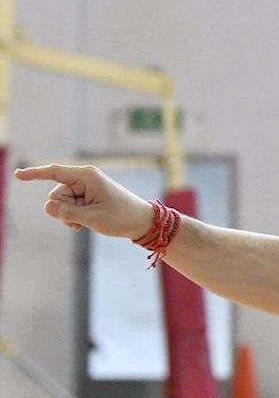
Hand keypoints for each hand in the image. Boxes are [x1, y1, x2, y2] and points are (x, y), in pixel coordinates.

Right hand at [14, 164, 153, 238]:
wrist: (142, 222)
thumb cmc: (121, 217)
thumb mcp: (92, 218)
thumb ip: (67, 213)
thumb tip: (46, 207)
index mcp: (87, 176)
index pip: (54, 172)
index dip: (35, 174)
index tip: (18, 175)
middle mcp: (85, 179)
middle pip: (57, 194)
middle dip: (63, 209)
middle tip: (81, 221)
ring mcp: (86, 188)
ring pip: (62, 203)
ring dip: (69, 215)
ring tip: (86, 223)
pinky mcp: (88, 197)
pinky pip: (70, 207)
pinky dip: (74, 217)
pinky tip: (84, 224)